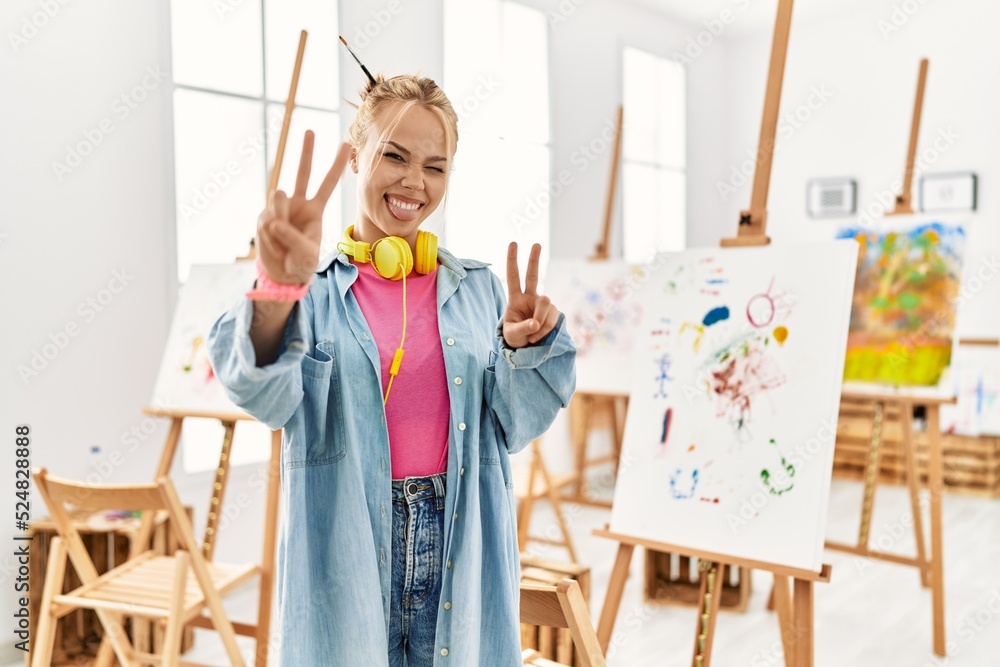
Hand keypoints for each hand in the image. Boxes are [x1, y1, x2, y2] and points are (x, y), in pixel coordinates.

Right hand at [256, 131, 350, 284]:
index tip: (346, 144)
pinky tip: (274, 245)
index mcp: (315, 209)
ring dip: (281, 221)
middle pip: (303, 173)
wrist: (282, 274)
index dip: (337, 165)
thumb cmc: (301, 263)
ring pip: (279, 200)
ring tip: (283, 241)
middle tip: (310, 130)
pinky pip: (267, 222)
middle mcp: (298, 203)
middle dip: (307, 151)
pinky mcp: (264, 217)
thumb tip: (273, 220)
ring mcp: (280, 208)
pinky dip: (271, 237)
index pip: (328, 183)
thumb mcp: (306, 254)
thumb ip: (293, 237)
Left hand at [503, 242, 559, 347]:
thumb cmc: (515, 338)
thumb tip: (535, 323)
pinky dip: (545, 329)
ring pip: (545, 303)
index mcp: (515, 299)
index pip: (513, 277)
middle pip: (533, 276)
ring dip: (540, 321)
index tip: (513, 243)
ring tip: (532, 336)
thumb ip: (522, 328)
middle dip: (534, 260)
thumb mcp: (513, 335)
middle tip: (536, 243)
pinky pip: (552, 318)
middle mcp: (529, 297)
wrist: (527, 347)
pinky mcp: (553, 312)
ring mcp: (542, 304)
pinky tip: (538, 337)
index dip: (512, 260)